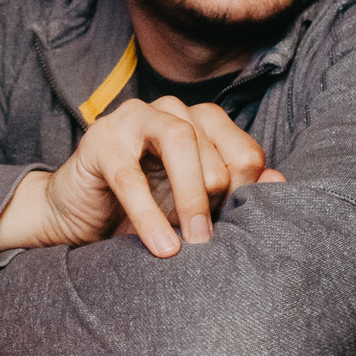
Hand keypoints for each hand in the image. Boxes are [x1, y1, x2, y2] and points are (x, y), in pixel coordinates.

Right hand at [0, 96, 283, 256]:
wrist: (77, 216)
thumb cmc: (144, 208)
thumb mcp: (195, 205)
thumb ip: (234, 192)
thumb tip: (279, 181)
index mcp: (200, 122)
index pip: (241, 146)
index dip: (245, 188)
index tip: (238, 225)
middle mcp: (169, 110)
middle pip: (211, 139)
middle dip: (218, 192)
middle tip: (212, 238)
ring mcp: (132, 117)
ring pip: (177, 137)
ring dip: (191, 194)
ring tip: (195, 240)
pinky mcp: (99, 139)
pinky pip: (129, 175)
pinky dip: (148, 214)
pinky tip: (160, 246)